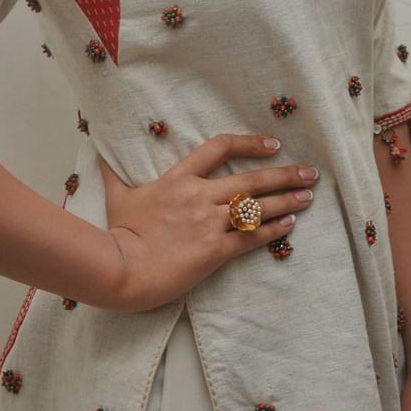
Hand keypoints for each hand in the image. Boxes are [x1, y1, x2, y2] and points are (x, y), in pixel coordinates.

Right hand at [98, 132, 319, 312]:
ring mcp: (208, 222)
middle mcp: (199, 196)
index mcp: (179, 178)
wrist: (121, 267)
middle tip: (310, 172)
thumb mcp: (118, 196)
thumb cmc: (119, 233)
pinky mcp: (214, 250)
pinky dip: (273, 230)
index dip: (248, 144)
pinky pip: (250, 238)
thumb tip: (100, 152)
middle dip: (283, 174)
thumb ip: (114, 172)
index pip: (219, 149)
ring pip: (256, 207)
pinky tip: (290, 225)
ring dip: (286, 200)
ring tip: (308, 195)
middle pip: (250, 179)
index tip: (271, 144)